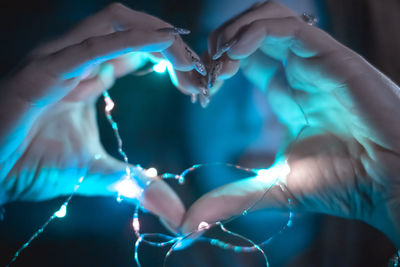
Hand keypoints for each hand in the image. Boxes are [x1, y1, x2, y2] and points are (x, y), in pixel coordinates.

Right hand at [0, 2, 210, 228]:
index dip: (170, 57)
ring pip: (116, 24)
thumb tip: (174, 210)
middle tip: (197, 71)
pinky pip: (91, 45)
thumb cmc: (35, 166)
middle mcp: (77, 60)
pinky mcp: (43, 71)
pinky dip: (129, 41)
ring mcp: (60, 60)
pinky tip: (159, 46)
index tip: (195, 80)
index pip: (138, 49)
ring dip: (158, 38)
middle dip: (171, 44)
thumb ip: (134, 183)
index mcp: (90, 75)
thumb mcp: (98, 174)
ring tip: (187, 62)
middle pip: (134, 29)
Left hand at [181, 1, 399, 245]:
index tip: (203, 89)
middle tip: (207, 72)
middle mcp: (302, 73)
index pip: (248, 60)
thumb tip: (191, 222)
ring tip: (220, 60)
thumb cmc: (344, 183)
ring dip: (234, 33)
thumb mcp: (274, 187)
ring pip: (268, 18)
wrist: (392, 185)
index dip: (220, 66)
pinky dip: (255, 31)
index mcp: (290, 96)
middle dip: (221, 45)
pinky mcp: (331, 56)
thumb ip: (233, 197)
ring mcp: (316, 61)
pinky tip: (235, 54)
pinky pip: (287, 25)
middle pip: (253, 33)